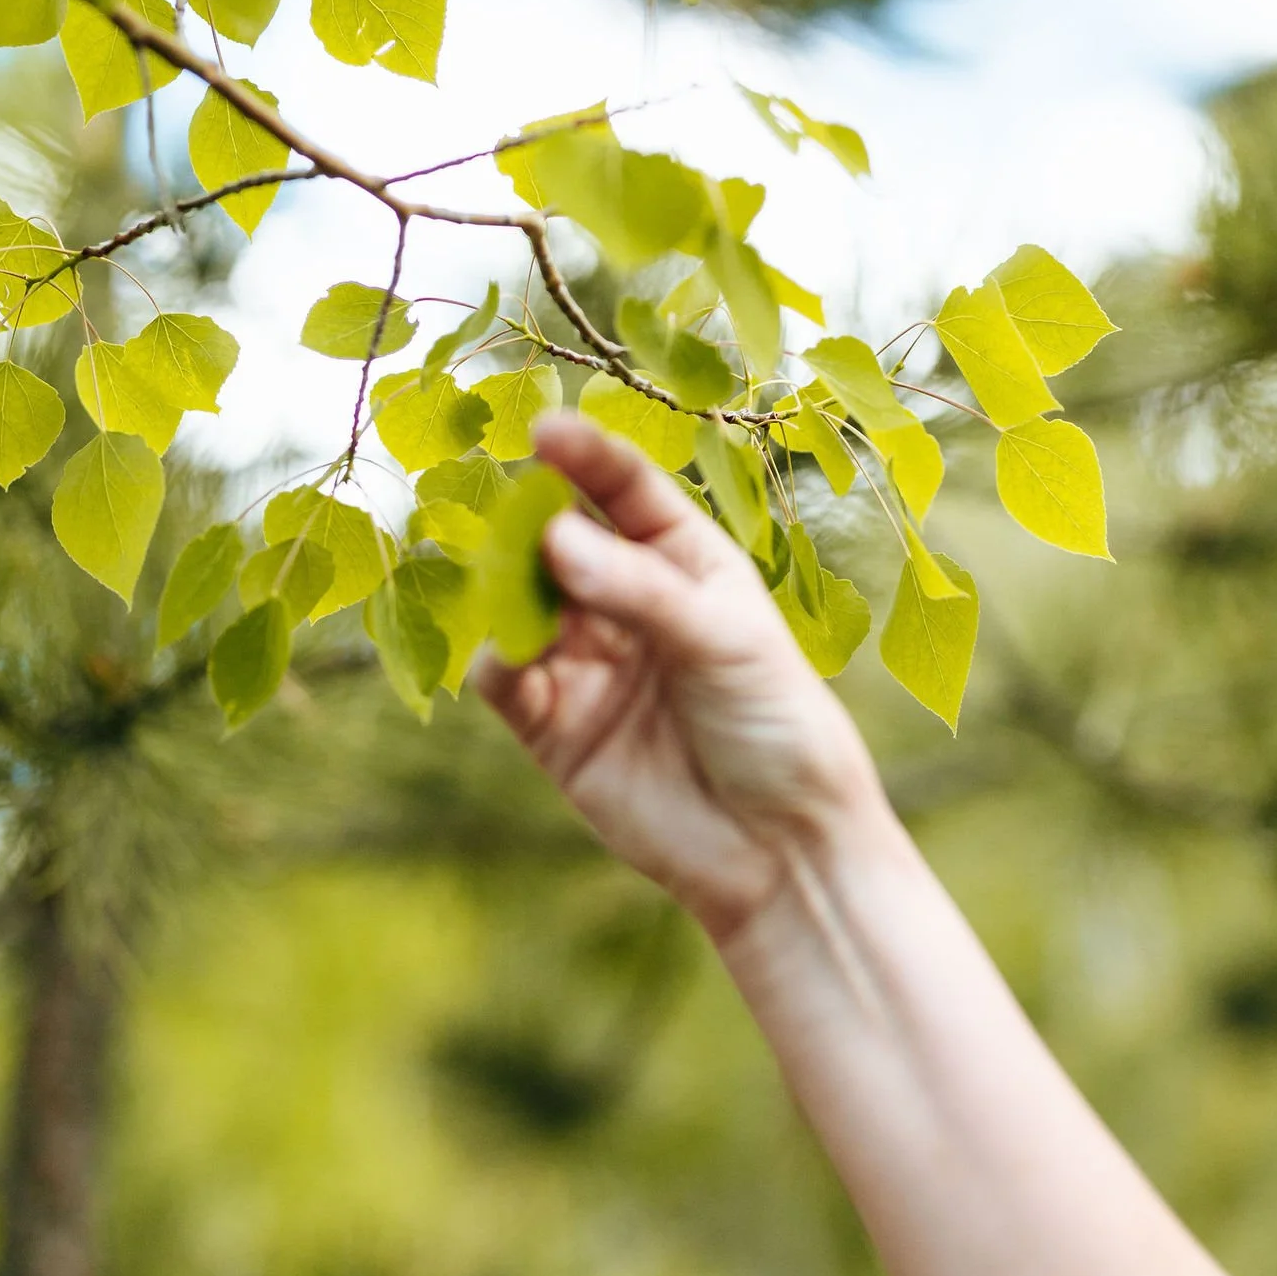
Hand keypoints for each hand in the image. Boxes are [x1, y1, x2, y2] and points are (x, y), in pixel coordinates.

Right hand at [475, 414, 894, 943]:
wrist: (778, 847)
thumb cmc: (775, 723)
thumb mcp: (723, 638)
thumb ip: (638, 588)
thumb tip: (551, 535)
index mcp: (681, 559)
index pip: (623, 489)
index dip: (584, 454)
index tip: (545, 428)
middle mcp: (624, 601)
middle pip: (557, 538)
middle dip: (528, 520)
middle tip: (515, 516)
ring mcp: (584, 660)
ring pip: (519, 603)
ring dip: (504, 590)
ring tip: (510, 591)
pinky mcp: (552, 725)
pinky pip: (505, 678)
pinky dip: (498, 661)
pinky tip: (514, 660)